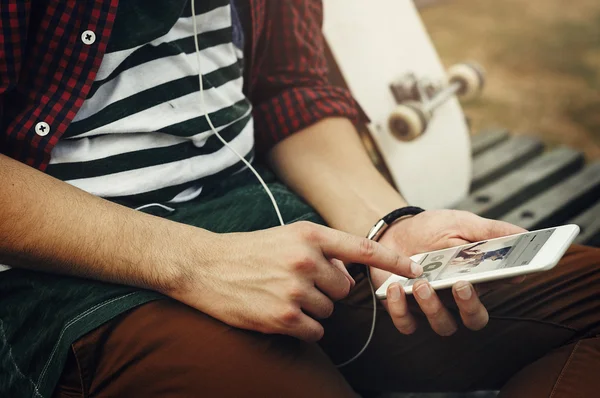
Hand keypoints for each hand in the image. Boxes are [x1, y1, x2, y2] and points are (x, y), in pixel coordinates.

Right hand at [167, 221, 421, 341]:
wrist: (206, 266)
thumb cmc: (249, 250)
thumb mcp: (287, 236)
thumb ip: (323, 249)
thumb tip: (349, 275)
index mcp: (309, 236)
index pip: (362, 248)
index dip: (393, 259)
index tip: (416, 268)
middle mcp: (305, 260)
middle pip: (343, 289)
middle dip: (327, 290)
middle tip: (298, 284)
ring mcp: (294, 289)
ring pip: (328, 311)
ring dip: (311, 309)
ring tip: (282, 294)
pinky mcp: (282, 317)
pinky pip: (314, 331)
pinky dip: (302, 327)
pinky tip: (280, 313)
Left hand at [372, 210, 525, 335]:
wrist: (393, 232)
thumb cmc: (430, 230)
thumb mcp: (460, 223)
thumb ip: (489, 231)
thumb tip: (524, 233)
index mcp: (477, 276)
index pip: (500, 285)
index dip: (509, 281)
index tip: (513, 271)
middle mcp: (456, 297)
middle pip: (475, 319)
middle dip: (470, 306)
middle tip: (461, 284)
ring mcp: (431, 305)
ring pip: (443, 325)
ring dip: (433, 307)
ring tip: (421, 284)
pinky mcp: (404, 309)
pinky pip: (406, 323)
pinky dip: (400, 310)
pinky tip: (396, 288)